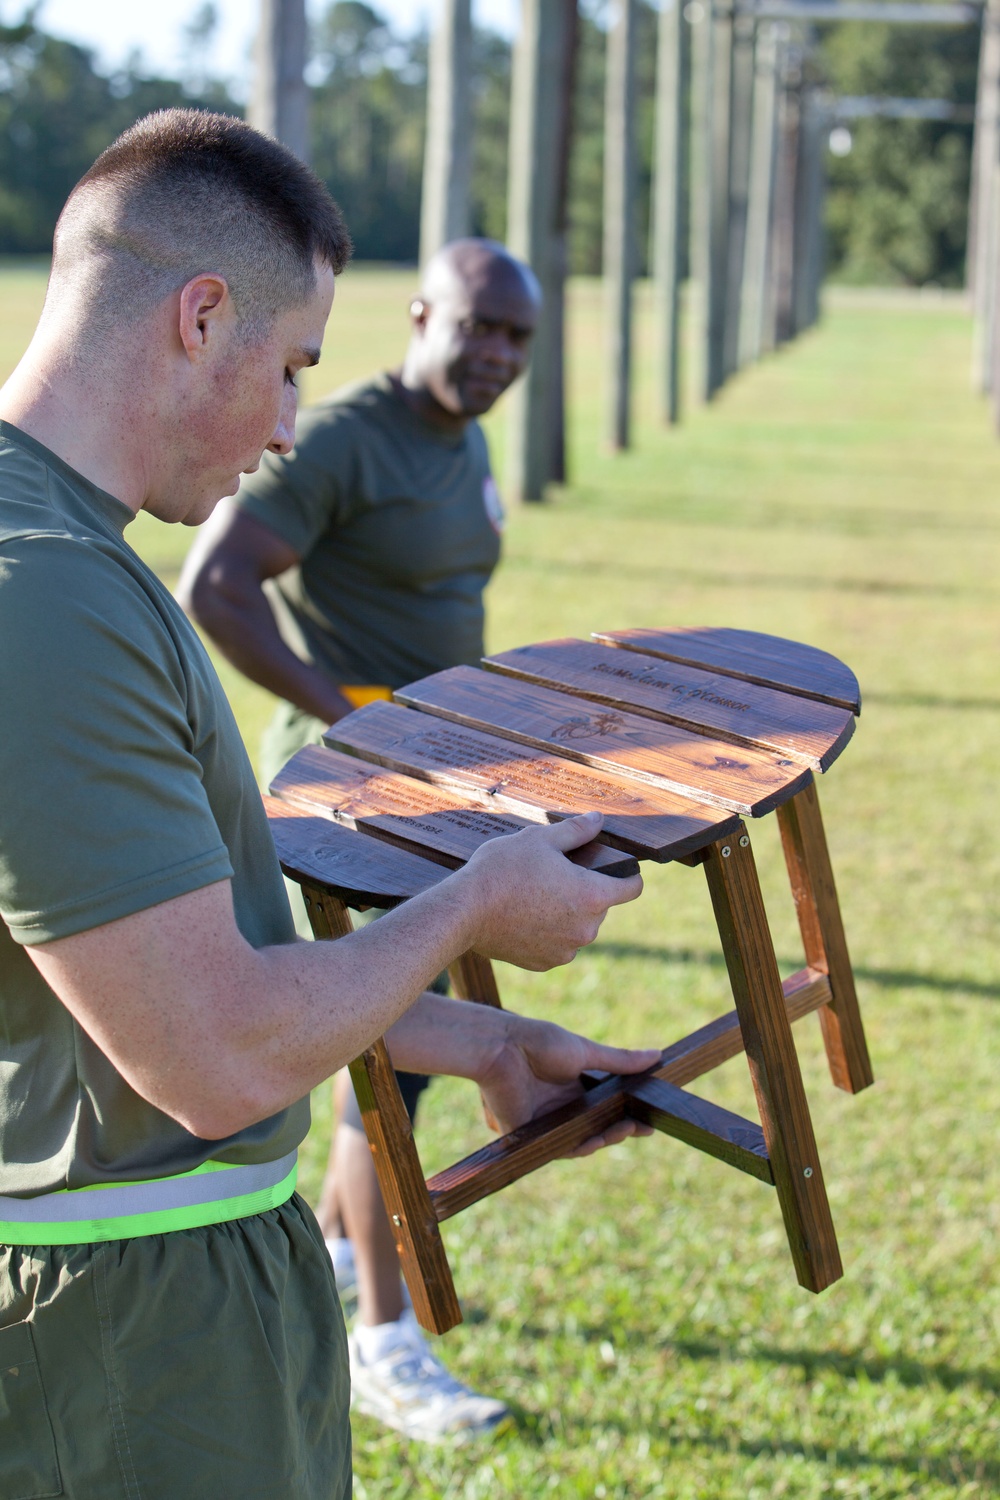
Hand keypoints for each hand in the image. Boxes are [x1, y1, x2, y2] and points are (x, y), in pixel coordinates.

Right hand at [454, 811, 642, 971]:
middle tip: (554, 875)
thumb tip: (599, 820)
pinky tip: (523, 917)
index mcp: (592, 896)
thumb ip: (576, 831)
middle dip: (585, 891)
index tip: (614, 868)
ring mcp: (566, 950)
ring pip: (578, 926)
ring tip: (534, 895)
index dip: (627, 874)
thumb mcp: (540, 839)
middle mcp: (586, 929)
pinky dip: (547, 932)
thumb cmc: (503, 870)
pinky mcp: (544, 963)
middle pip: (600, 906)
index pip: (632, 888)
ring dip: (566, 913)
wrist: (464, 912)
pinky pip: (557, 944)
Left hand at [475, 1012, 660, 1157]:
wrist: (502, 1047)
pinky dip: (580, 1146)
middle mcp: (560, 1107)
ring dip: (607, 1137)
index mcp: (572, 1087)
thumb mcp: (585, 1052)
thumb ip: (619, 1061)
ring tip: (628, 1129)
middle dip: (622, 1129)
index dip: (628, 1114)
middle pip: (597, 1126)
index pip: (605, 1107)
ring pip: (582, 1140)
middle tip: (646, 1129)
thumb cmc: (539, 1042)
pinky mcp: (530, 1134)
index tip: (651, 1118)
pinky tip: (598, 1140)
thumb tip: (657, 1056)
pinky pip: (559, 1147)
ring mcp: (546, 1122)